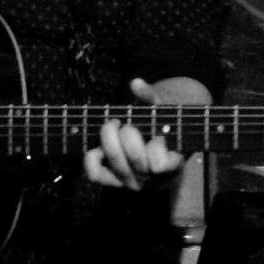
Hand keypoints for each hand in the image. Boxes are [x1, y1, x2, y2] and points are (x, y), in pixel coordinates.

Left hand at [83, 76, 210, 190]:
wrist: (153, 148)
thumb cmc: (160, 124)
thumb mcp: (163, 109)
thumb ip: (152, 96)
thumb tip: (135, 83)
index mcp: (171, 162)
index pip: (161, 164)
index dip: (156, 147)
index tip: (157, 134)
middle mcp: (150, 176)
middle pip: (136, 157)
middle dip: (129, 134)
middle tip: (126, 124)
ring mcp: (129, 179)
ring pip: (115, 161)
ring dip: (110, 138)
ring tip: (113, 126)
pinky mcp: (110, 179)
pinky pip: (95, 173)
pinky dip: (91, 157)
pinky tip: (97, 146)